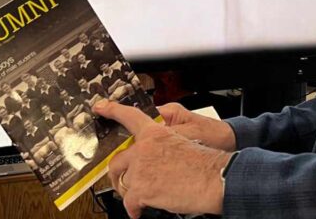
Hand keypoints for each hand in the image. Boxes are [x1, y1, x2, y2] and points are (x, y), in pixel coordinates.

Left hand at [94, 100, 232, 218]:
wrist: (214, 179)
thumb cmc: (204, 164)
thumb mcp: (182, 142)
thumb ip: (161, 144)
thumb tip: (150, 156)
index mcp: (156, 132)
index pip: (130, 116)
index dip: (113, 110)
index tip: (101, 107)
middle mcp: (144, 148)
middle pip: (117, 161)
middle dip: (119, 175)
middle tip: (125, 182)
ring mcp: (140, 168)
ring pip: (124, 183)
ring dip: (134, 193)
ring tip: (146, 196)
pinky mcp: (141, 188)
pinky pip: (129, 202)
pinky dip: (134, 209)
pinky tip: (140, 210)